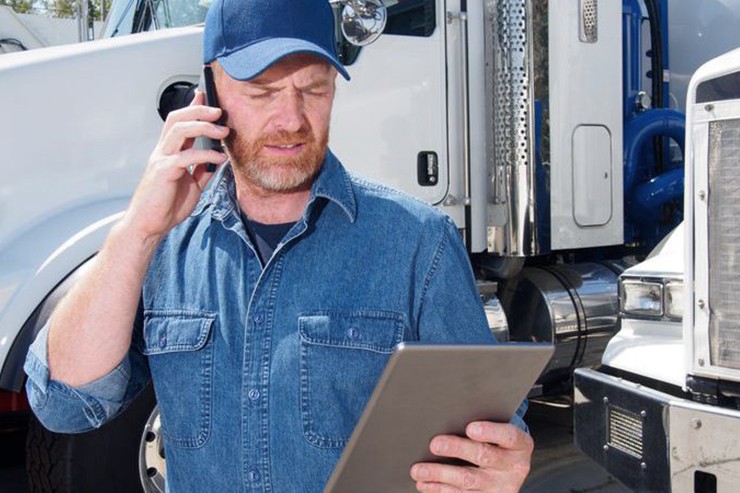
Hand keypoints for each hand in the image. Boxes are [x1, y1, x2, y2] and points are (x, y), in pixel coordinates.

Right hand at [122, 90, 228, 242]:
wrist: (149, 226)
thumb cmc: (165, 207)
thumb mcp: (192, 186)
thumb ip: (202, 171)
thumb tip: (217, 160)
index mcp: (168, 153)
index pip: (178, 123)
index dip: (191, 107)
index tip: (205, 96)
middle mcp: (162, 152)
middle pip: (176, 119)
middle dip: (198, 110)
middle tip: (219, 110)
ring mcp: (161, 160)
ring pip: (178, 130)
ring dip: (203, 126)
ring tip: (223, 130)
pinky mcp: (163, 172)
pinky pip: (186, 156)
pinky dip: (206, 153)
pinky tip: (219, 157)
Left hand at [410, 421, 532, 492]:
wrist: (510, 470)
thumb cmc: (497, 442)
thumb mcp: (500, 431)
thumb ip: (483, 424)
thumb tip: (448, 415)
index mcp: (520, 445)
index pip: (508, 436)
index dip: (490, 431)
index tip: (470, 428)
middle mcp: (514, 467)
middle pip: (483, 456)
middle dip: (456, 449)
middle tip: (434, 444)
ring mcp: (501, 487)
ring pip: (468, 480)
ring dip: (440, 474)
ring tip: (419, 470)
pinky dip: (440, 490)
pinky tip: (425, 484)